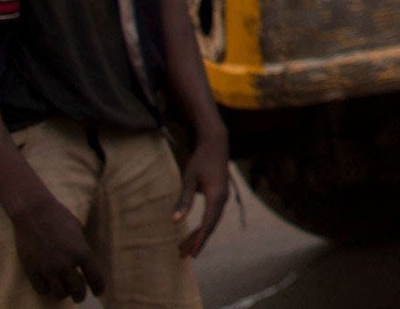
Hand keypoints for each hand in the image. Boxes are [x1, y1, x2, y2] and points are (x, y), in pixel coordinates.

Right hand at [9, 192, 103, 302]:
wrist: (34, 213)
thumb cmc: (59, 217)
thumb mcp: (78, 231)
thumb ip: (81, 248)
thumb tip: (83, 262)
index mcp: (82, 252)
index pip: (95, 277)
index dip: (98, 287)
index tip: (98, 292)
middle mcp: (66, 264)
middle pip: (77, 290)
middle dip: (81, 296)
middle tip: (80, 296)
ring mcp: (48, 269)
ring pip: (59, 293)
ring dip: (64, 293)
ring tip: (64, 289)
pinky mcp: (32, 271)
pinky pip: (42, 290)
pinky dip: (47, 289)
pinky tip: (49, 284)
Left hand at [174, 129, 230, 257]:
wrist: (216, 143)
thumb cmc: (200, 160)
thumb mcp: (189, 179)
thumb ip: (184, 201)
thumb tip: (175, 222)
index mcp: (216, 195)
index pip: (208, 223)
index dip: (200, 239)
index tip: (192, 253)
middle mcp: (223, 198)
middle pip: (211, 225)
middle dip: (198, 240)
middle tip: (183, 255)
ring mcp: (224, 196)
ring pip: (212, 221)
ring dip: (200, 234)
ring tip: (185, 247)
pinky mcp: (221, 194)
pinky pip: (213, 214)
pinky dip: (204, 225)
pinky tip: (194, 232)